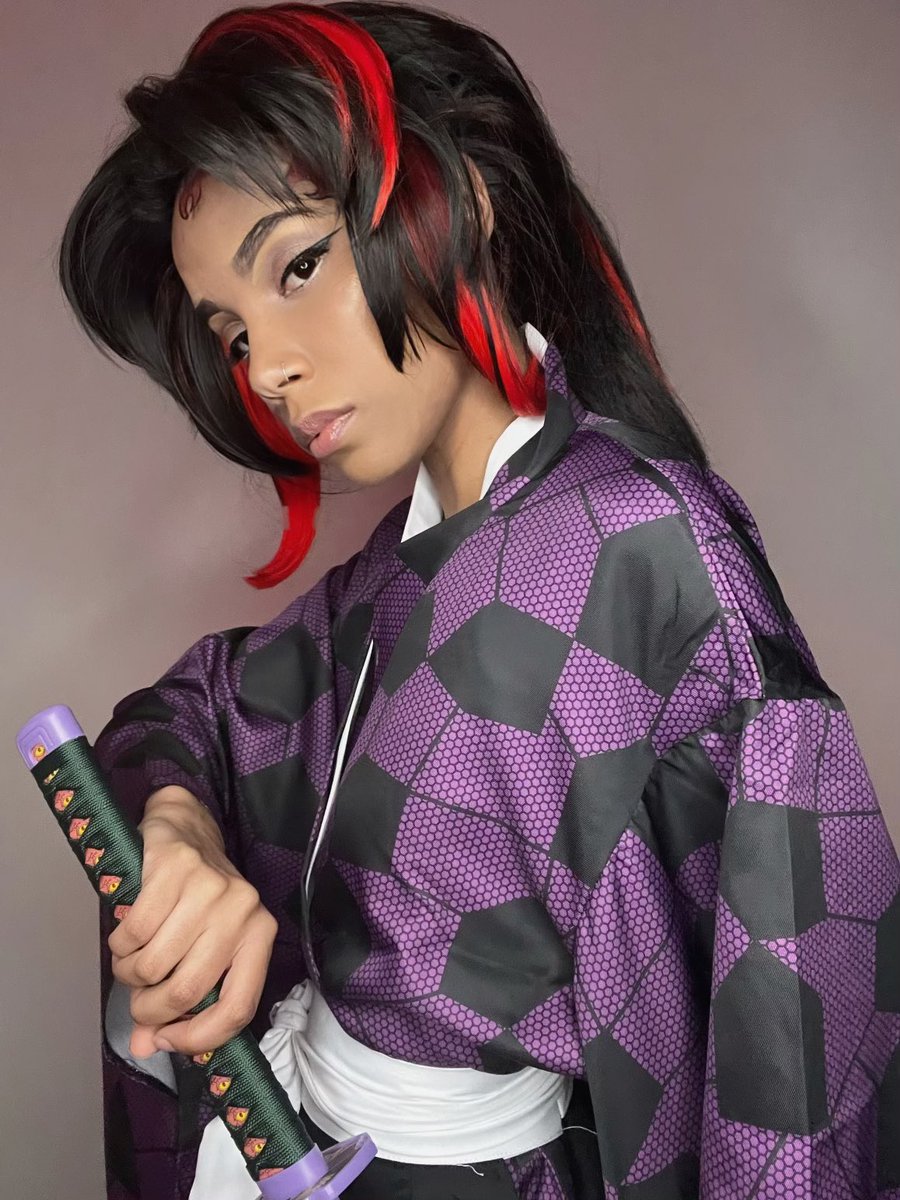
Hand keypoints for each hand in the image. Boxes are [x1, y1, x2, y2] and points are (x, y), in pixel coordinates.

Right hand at [107, 786, 277, 1058]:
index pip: (238, 1007)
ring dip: (130, 974)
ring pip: (154, 965)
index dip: (197, 1037)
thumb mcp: (204, 946)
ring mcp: (210, 888)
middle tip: (138, 999)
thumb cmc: (198, 898)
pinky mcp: (176, 868)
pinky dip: (120, 945)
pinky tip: (126, 935)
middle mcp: (242, 911)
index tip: (166, 1041)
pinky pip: (134, 932)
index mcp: (260, 935)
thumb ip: (183, 1001)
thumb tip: (147, 1048)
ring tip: (132, 960)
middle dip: (150, 1007)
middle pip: (187, 991)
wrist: (187, 828)